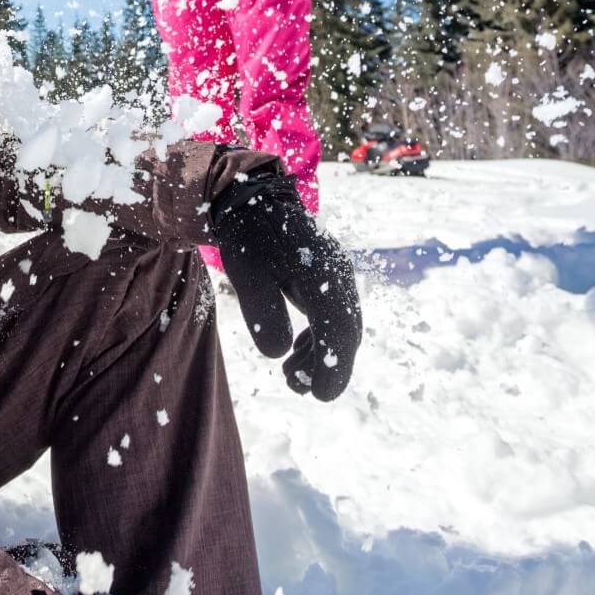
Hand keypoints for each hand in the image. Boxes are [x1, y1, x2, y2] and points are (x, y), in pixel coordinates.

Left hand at [209, 161, 362, 400]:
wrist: (252, 199)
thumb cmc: (247, 235)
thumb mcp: (246, 273)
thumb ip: (262, 311)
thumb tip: (279, 353)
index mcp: (322, 272)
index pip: (339, 329)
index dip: (333, 367)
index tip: (320, 396)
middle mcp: (338, 274)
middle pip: (347, 331)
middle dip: (328, 366)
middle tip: (300, 390)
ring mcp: (337, 275)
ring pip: (343, 326)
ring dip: (323, 356)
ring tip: (290, 375)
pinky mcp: (329, 278)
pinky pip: (334, 315)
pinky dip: (321, 339)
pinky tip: (297, 355)